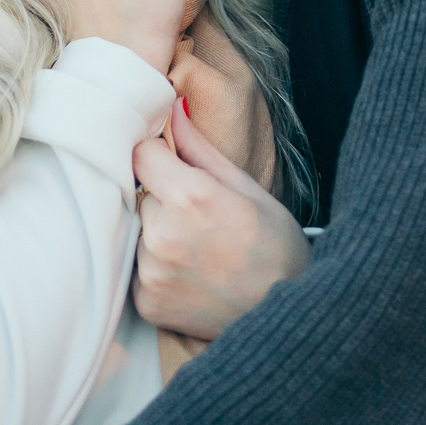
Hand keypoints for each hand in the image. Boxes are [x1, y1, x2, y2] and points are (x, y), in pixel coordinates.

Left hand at [133, 99, 310, 339]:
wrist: (288, 315)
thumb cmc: (275, 246)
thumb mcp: (246, 187)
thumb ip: (199, 148)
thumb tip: (173, 108)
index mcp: (190, 197)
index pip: (140, 153)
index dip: (158, 156)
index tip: (175, 168)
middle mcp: (162, 234)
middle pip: (139, 195)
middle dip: (160, 198)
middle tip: (198, 218)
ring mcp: (151, 272)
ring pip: (137, 231)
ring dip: (157, 233)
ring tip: (198, 249)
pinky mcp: (145, 303)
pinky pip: (137, 269)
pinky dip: (156, 268)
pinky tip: (190, 274)